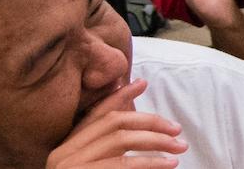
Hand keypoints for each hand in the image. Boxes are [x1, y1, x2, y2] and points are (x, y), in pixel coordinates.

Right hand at [45, 79, 185, 168]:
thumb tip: (135, 118)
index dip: (119, 96)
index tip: (143, 82)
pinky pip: (124, 165)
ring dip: (156, 140)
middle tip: (176, 129)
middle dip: (149, 122)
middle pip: (113, 123)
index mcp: (64, 148)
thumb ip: (107, 145)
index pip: (94, 114)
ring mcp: (72, 167)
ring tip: (179, 147)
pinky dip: (151, 163)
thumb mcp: (93, 164)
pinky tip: (169, 164)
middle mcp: (64, 154)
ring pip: (122, 140)